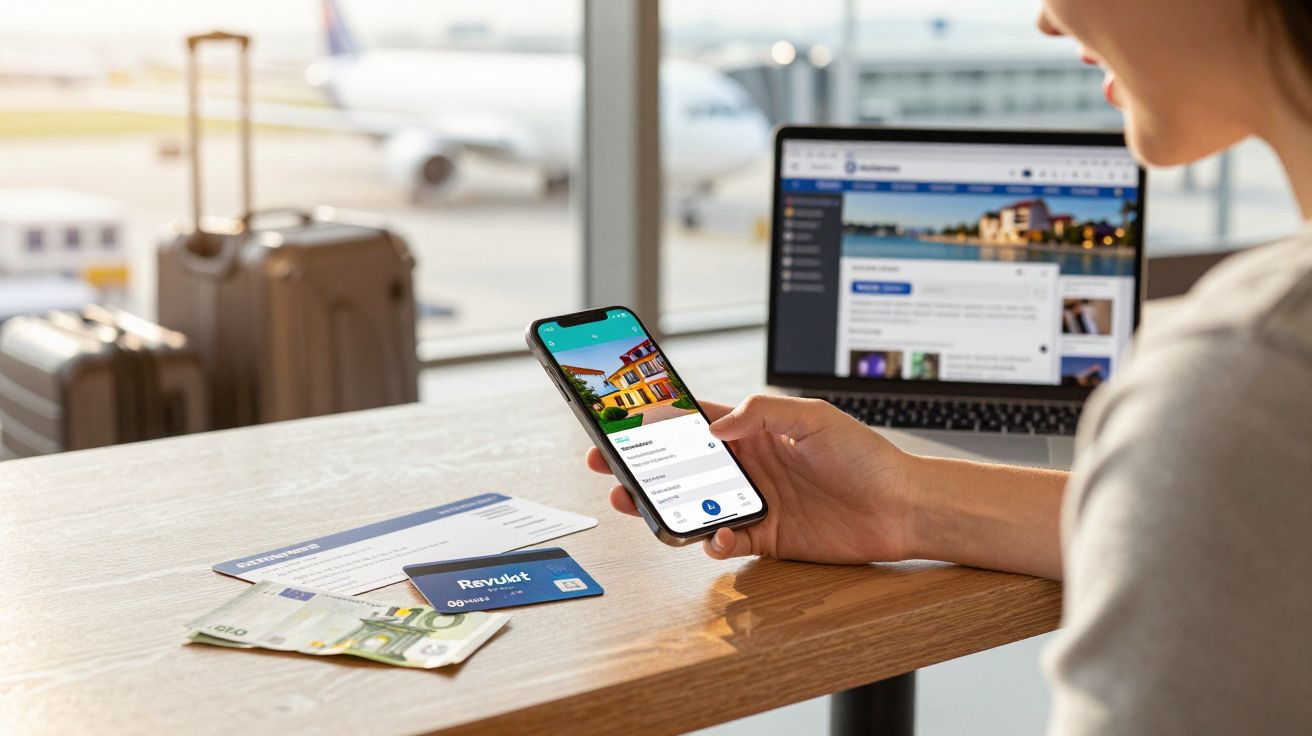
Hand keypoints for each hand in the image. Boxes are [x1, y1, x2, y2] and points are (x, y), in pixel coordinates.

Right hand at [585, 395, 915, 563]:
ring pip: (694, 505)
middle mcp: (748, 465)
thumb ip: (762, 413)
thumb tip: (714, 427)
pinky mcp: (767, 537)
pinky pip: (725, 541)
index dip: (655, 419)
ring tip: (638, 505)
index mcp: (754, 430)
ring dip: (662, 506)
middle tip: (606, 465)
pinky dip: (711, 542)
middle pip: (680, 465)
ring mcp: (755, 502)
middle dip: (641, 465)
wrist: (903, 507)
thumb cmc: (865, 455)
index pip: (694, 421)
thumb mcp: (814, 416)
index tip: (620, 418)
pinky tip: (713, 537)